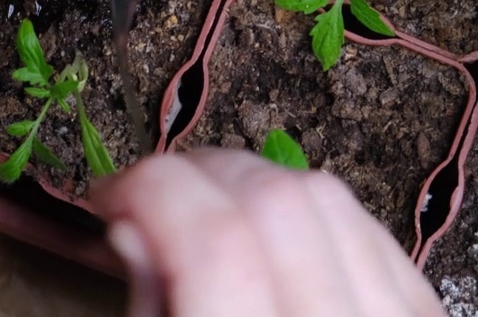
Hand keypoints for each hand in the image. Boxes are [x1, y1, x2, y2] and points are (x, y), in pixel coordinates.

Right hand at [92, 149, 445, 316]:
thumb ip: (151, 312)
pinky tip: (269, 229)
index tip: (108, 197)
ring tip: (204, 209)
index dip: (148, 192)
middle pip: (273, 205)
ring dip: (247, 181)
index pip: (215, 244)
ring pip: (325, 197)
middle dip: (192, 175)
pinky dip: (308, 205)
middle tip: (147, 201)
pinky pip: (369, 225)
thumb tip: (132, 224)